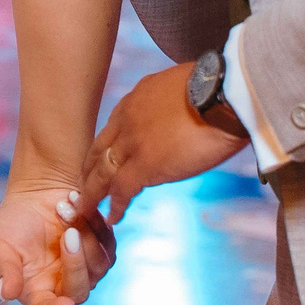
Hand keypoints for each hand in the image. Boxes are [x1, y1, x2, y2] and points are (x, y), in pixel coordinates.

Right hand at [0, 182, 113, 304]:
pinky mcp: (102, 248)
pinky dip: (93, 222)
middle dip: (76, 264)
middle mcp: (63, 285)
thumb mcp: (1, 244)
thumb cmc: (14, 221)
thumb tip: (7, 294)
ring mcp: (86, 268)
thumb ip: (6, 269)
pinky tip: (74, 205)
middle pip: (80, 291)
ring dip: (84, 234)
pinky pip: (107, 243)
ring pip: (99, 266)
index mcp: (37, 291)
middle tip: (69, 233)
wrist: (36, 192)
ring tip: (62, 207)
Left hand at [77, 61, 247, 225]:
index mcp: (136, 99)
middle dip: (89, 170)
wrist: (222, 95)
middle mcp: (127, 119)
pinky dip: (115, 206)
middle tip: (83, 185)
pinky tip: (112, 218)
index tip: (101, 159)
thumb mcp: (180, 86)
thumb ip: (169, 103)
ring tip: (86, 207)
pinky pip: (121, 190)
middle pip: (99, 150)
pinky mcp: (145, 165)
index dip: (105, 147)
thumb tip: (180, 115)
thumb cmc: (216, 88)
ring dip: (93, 192)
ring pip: (102, 172)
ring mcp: (133, 143)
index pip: (112, 128)